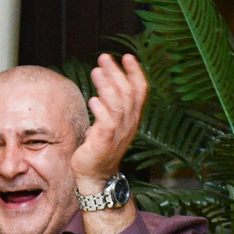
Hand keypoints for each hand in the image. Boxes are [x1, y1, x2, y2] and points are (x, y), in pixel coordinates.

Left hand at [71, 52, 147, 189]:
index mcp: (132, 118)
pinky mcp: (105, 141)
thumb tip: (100, 93)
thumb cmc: (99, 149)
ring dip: (107, 85)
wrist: (96, 176)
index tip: (128, 56)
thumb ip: (108, 109)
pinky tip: (93, 99)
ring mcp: (118, 133)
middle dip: (117, 72)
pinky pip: (106, 122)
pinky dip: (100, 109)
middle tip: (104, 57)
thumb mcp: (107, 125)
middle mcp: (129, 123)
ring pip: (117, 104)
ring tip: (96, 70)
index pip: (140, 91)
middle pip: (127, 92)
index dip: (136, 73)